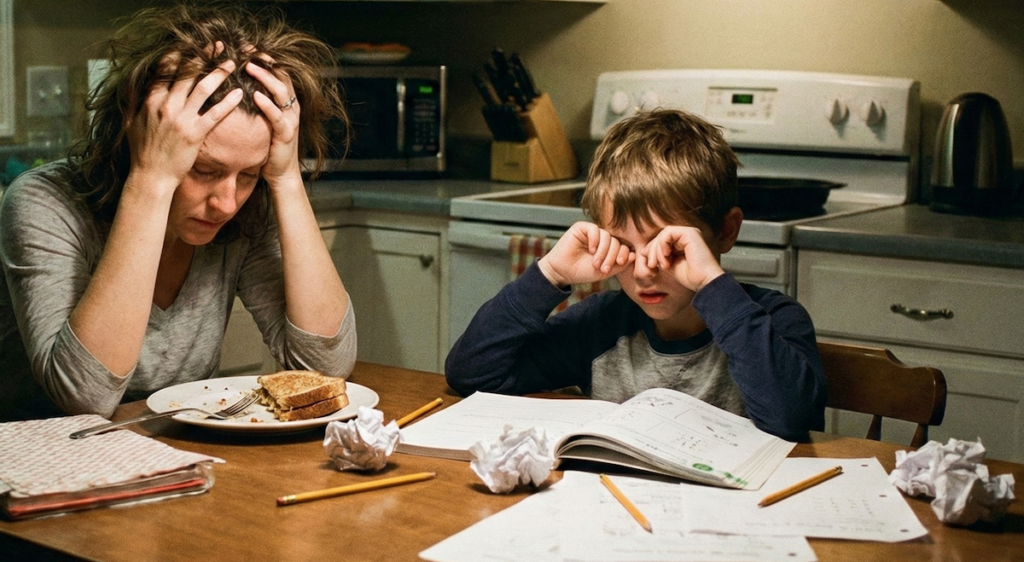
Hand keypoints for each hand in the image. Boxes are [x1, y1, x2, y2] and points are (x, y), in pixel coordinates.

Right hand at [126, 45, 242, 193]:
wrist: (151, 176)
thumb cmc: (141, 151)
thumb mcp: (131, 123)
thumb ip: (135, 103)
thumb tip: (135, 88)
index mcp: (151, 100)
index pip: (166, 69)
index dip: (181, 54)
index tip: (193, 44)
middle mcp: (166, 105)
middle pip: (188, 73)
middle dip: (205, 56)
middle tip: (218, 45)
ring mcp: (181, 119)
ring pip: (204, 88)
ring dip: (220, 73)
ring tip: (232, 64)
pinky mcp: (195, 133)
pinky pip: (216, 113)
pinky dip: (229, 102)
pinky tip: (240, 94)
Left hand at [245, 60, 301, 186]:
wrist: (281, 173)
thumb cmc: (269, 147)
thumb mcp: (264, 120)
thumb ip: (258, 103)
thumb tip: (236, 86)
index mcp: (286, 102)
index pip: (278, 72)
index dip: (264, 59)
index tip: (247, 47)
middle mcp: (292, 107)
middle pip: (281, 76)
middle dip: (265, 62)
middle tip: (247, 50)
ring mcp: (291, 119)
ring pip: (281, 91)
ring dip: (265, 78)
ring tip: (249, 67)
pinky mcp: (286, 133)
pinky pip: (277, 115)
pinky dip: (267, 104)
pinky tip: (255, 96)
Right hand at [538, 222, 634, 287]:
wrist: (563, 272)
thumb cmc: (582, 272)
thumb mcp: (605, 272)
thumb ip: (619, 265)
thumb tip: (633, 254)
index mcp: (609, 248)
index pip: (622, 246)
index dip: (623, 253)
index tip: (619, 264)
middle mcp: (601, 239)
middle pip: (616, 241)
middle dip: (612, 255)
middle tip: (603, 268)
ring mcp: (592, 233)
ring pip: (607, 236)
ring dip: (603, 251)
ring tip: (595, 263)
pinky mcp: (581, 228)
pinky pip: (594, 229)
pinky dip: (595, 240)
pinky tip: (590, 250)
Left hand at [640, 225, 724, 291]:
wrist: (704, 282)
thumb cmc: (689, 277)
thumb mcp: (669, 264)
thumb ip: (659, 256)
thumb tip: (643, 250)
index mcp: (683, 242)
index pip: (662, 241)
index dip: (652, 250)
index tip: (650, 264)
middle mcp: (687, 235)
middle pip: (661, 237)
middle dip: (652, 251)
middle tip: (651, 265)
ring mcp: (689, 232)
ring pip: (663, 235)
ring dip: (657, 250)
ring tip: (661, 265)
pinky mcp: (690, 233)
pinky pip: (667, 233)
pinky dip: (662, 244)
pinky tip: (666, 256)